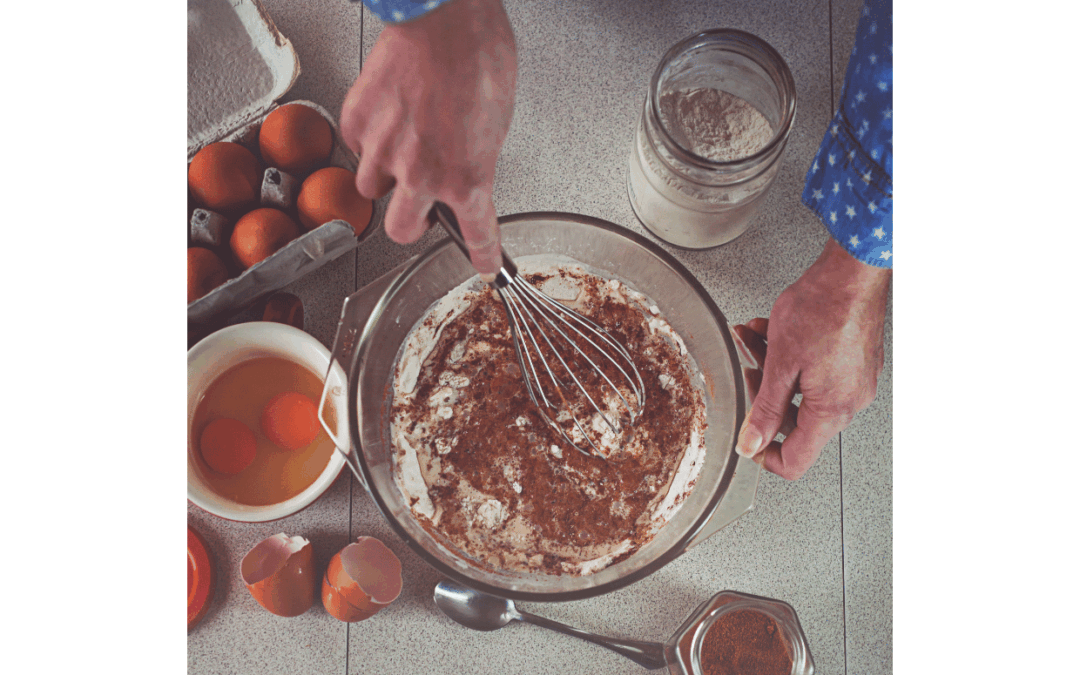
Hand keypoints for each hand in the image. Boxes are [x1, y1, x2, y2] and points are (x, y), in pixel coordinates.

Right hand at [339, 0, 516, 274]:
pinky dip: (369, 139)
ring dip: (385, 178)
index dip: (483, 255)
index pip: (477, 234)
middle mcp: (422, 173)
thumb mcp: (497, 120)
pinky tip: (385, 119)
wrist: (443, 17)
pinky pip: (356, 146)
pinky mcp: (358, 122)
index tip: (484, 264)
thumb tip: (467, 163)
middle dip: (413, 224)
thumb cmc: (478, 56)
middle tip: (422, 207)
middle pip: (403, 231)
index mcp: (467, 177)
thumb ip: (476, 155)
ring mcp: (384, 150)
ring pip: (371, 189)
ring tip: (401, 149)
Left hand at [734, 237, 890, 479]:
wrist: (852, 272)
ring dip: (772, 367)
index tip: (747, 436)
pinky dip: (791, 356)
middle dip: (763, 394)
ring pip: (801, 390)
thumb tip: (751, 444)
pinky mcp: (855, 361)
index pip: (795, 461)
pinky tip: (772, 332)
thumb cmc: (824, 308)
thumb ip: (765, 410)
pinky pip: (816, 372)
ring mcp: (854, 381)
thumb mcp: (780, 364)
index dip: (764, 454)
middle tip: (749, 368)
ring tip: (755, 340)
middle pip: (795, 421)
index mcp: (831, 411)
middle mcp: (849, 401)